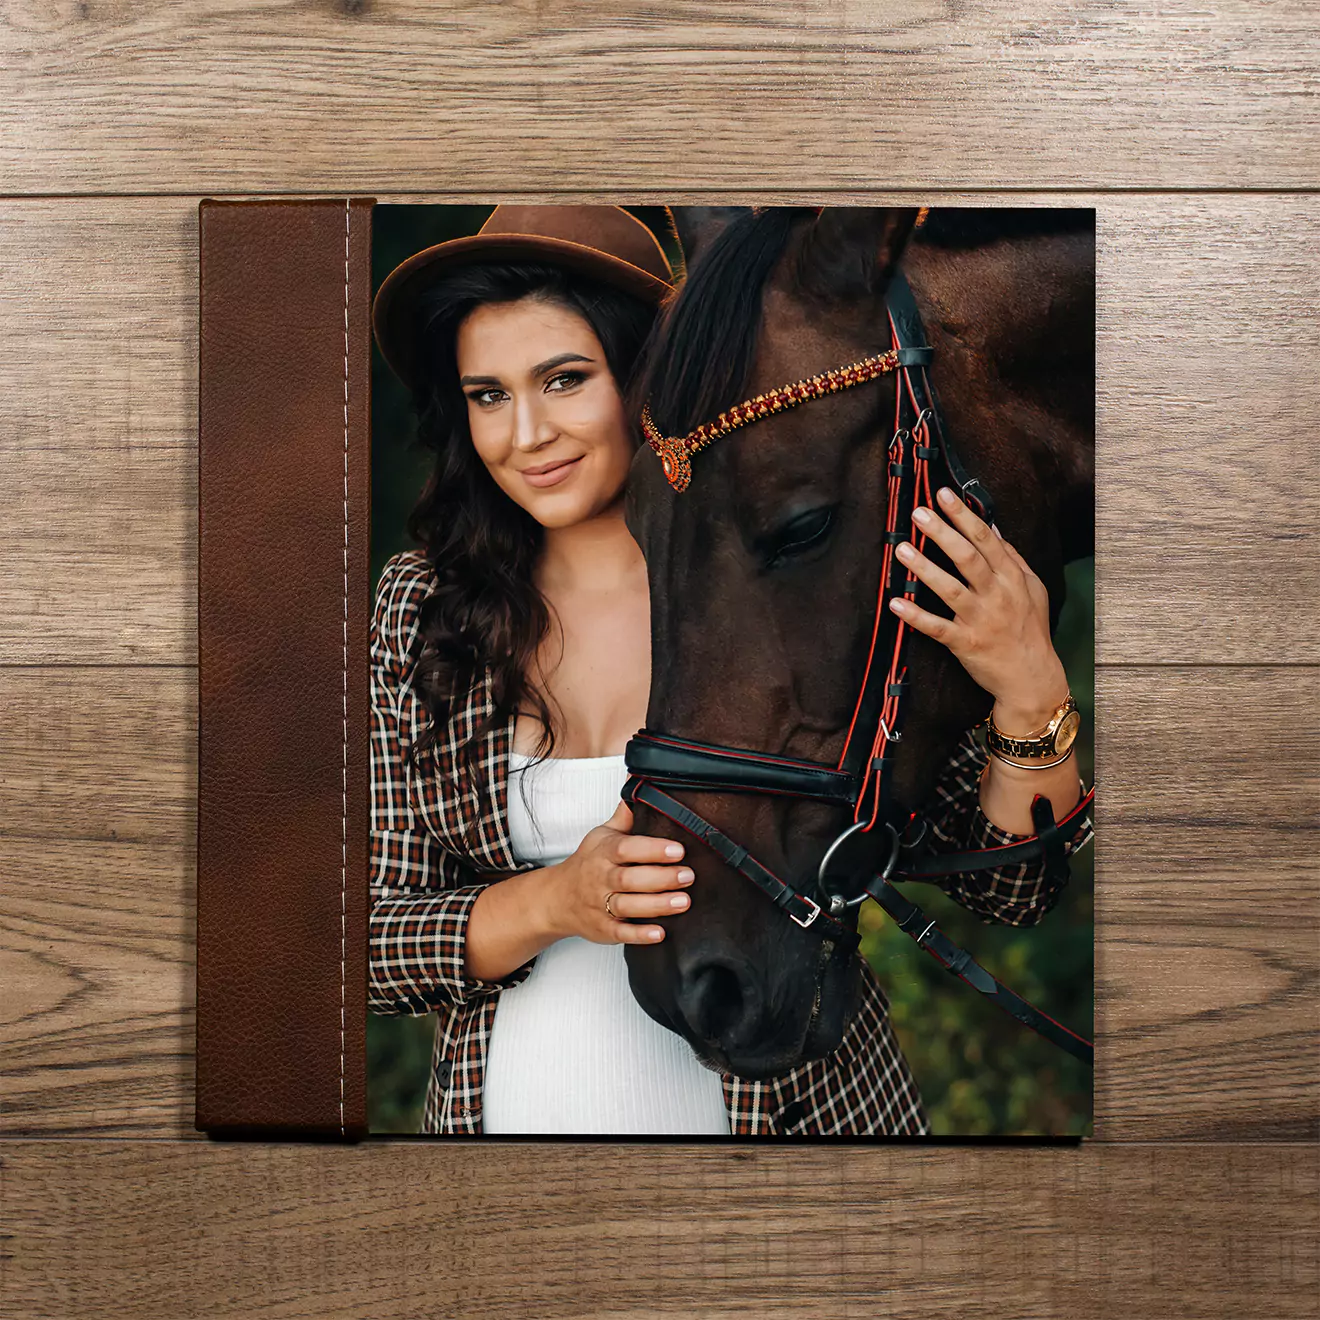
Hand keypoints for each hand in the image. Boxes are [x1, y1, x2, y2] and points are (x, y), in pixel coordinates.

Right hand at [543, 800, 694, 944]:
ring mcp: (600, 905)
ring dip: (656, 905)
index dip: (653, 849)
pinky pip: (620, 933)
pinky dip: (639, 935)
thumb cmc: (587, 863)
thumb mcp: (601, 835)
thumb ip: (625, 816)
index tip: (679, 850)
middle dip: (661, 878)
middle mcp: (600, 878)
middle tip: (689, 876)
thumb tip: (640, 787)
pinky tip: (660, 933)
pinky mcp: (602, 929)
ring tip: (683, 902)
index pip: (627, 849)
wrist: (557, 898)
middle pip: (630, 879)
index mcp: (604, 852)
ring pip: (627, 906)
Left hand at [889, 486, 1068, 732]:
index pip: (986, 539)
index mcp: (1011, 578)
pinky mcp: (965, 643)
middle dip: (942, 533)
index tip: (943, 494)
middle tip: (919, 513)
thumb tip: (992, 528)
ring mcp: (980, 619)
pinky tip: (895, 604)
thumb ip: (1011, 558)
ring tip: (901, 549)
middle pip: (967, 558)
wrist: (1032, 676)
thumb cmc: (1029, 629)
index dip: (963, 516)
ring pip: (949, 589)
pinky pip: (937, 628)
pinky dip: (916, 617)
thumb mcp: (1032, 589)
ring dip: (924, 568)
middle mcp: (997, 595)